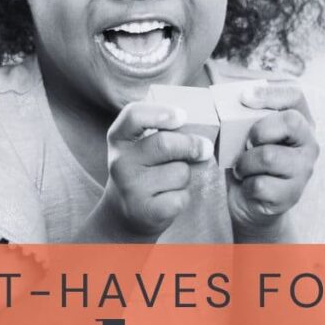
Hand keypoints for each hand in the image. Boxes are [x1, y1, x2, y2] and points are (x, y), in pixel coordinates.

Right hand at [100, 102, 213, 240]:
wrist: (124, 212)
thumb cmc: (143, 170)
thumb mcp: (142, 145)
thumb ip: (164, 132)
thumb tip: (202, 137)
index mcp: (119, 138)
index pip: (133, 115)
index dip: (161, 113)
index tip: (182, 116)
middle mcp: (120, 161)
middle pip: (165, 144)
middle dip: (192, 145)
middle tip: (205, 148)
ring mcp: (131, 188)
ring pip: (179, 172)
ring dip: (186, 175)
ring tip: (172, 180)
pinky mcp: (146, 211)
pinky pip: (181, 196)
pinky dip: (184, 196)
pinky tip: (169, 197)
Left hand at [227, 82, 318, 240]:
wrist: (249, 202)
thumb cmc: (247, 160)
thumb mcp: (244, 134)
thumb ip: (244, 117)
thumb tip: (229, 101)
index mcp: (300, 122)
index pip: (295, 96)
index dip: (270, 93)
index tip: (245, 97)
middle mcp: (309, 144)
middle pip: (290, 122)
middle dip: (258, 130)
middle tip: (246, 143)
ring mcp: (303, 170)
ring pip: (269, 156)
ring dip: (245, 163)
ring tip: (242, 168)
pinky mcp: (291, 195)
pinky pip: (260, 184)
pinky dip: (245, 184)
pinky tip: (248, 185)